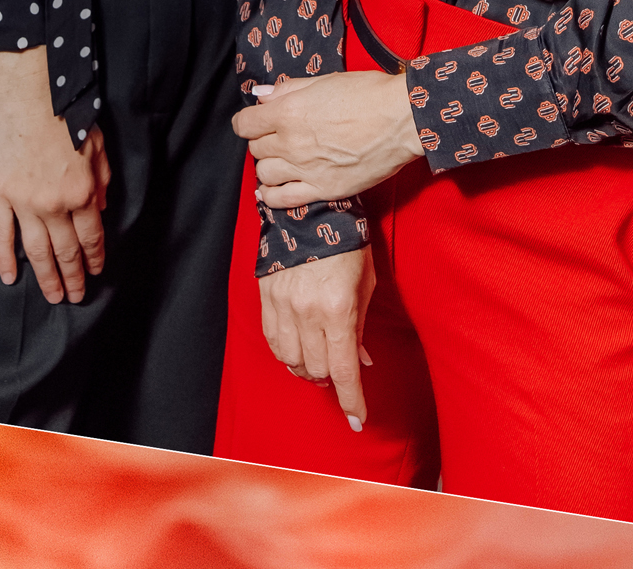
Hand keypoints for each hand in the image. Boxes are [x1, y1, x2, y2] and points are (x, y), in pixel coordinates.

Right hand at [0, 46, 108, 303]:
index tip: (96, 273)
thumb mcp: (97, 145)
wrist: (26, 89)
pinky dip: (4, 258)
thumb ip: (101, 181)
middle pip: (66, 251)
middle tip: (75, 297)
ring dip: (46, 277)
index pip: (92, 237)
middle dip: (73, 277)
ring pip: (36, 250)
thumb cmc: (64, 110)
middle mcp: (55, 204)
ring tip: (52, 296)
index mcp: (83, 192)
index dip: (94, 258)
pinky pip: (1, 234)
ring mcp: (24, 202)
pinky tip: (9, 276)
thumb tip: (100, 209)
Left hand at [234, 68, 424, 208]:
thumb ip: (287, 90)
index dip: (247, 122)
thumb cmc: (368, 94)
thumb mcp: (323, 82)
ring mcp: (307, 169)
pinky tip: (270, 191)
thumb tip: (261, 96)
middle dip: (263, 142)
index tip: (254, 122)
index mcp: (288, 113)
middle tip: (277, 138)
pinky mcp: (325, 189)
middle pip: (256, 149)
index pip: (245, 124)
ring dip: (268, 167)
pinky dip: (272, 197)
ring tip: (280, 161)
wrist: (402, 119)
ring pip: (264, 174)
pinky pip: (284, 200)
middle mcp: (292, 143)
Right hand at [255, 249, 376, 428]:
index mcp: (338, 309)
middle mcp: (308, 312)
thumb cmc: (347, 248)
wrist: (310, 212)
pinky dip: (285, 354)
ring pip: (291, 361)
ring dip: (307, 371)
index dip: (352, 400)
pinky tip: (296, 351)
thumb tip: (359, 362)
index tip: (358, 420)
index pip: (344, 370)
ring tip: (317, 366)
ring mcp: (283, 305)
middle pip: (317, 370)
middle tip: (340, 377)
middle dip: (332, 382)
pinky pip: (273, 341)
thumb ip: (360, 328)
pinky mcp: (267, 298)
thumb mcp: (365, 287)